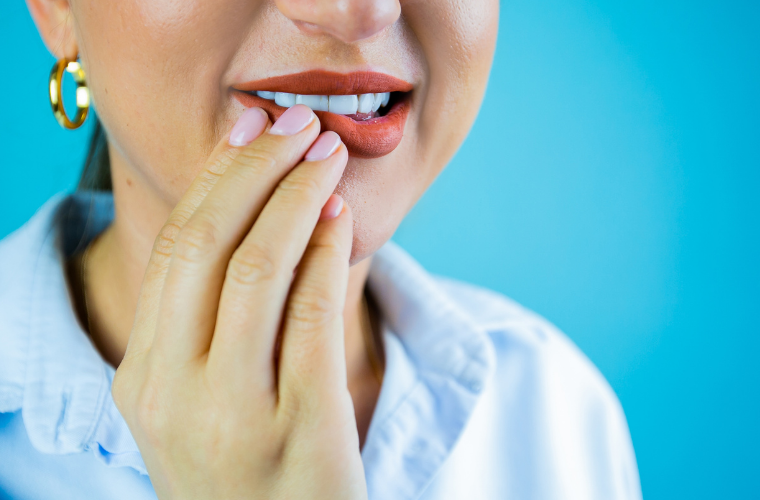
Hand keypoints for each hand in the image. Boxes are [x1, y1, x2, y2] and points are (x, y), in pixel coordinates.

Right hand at [111, 105, 366, 499]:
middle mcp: (172, 393)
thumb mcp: (201, 400)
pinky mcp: (300, 430)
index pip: (171, 249)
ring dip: (296, 197)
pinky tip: (339, 217)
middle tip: (296, 124)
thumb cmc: (248, 467)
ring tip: (327, 153)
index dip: (214, 177)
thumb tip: (251, 204)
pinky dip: (325, 253)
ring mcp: (233, 415)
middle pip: (204, 245)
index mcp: (141, 378)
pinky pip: (310, 316)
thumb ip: (208, 320)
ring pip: (257, 270)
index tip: (248, 126)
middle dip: (253, 170)